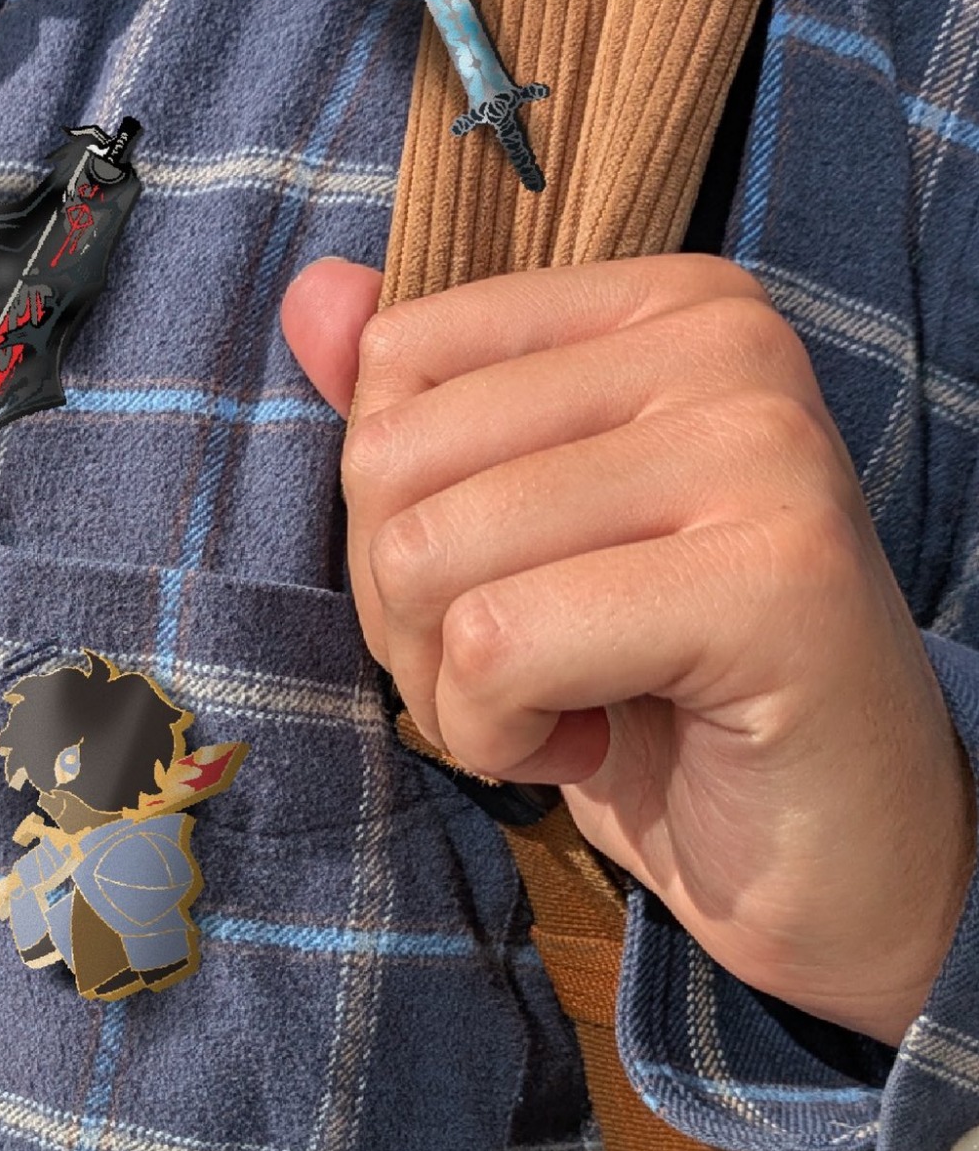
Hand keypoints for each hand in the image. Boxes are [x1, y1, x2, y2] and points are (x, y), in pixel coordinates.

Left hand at [280, 254, 976, 1044]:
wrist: (838, 854)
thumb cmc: (665, 696)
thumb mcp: (519, 545)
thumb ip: (424, 415)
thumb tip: (311, 296)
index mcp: (670, 307)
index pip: (400, 359)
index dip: (389, 513)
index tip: (499, 586)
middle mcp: (728, 346)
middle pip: (392, 460)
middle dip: (403, 613)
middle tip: (516, 677)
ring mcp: (760, 453)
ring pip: (427, 556)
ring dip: (449, 688)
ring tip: (556, 713)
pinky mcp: (769, 582)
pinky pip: (494, 648)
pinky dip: (499, 738)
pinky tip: (593, 749)